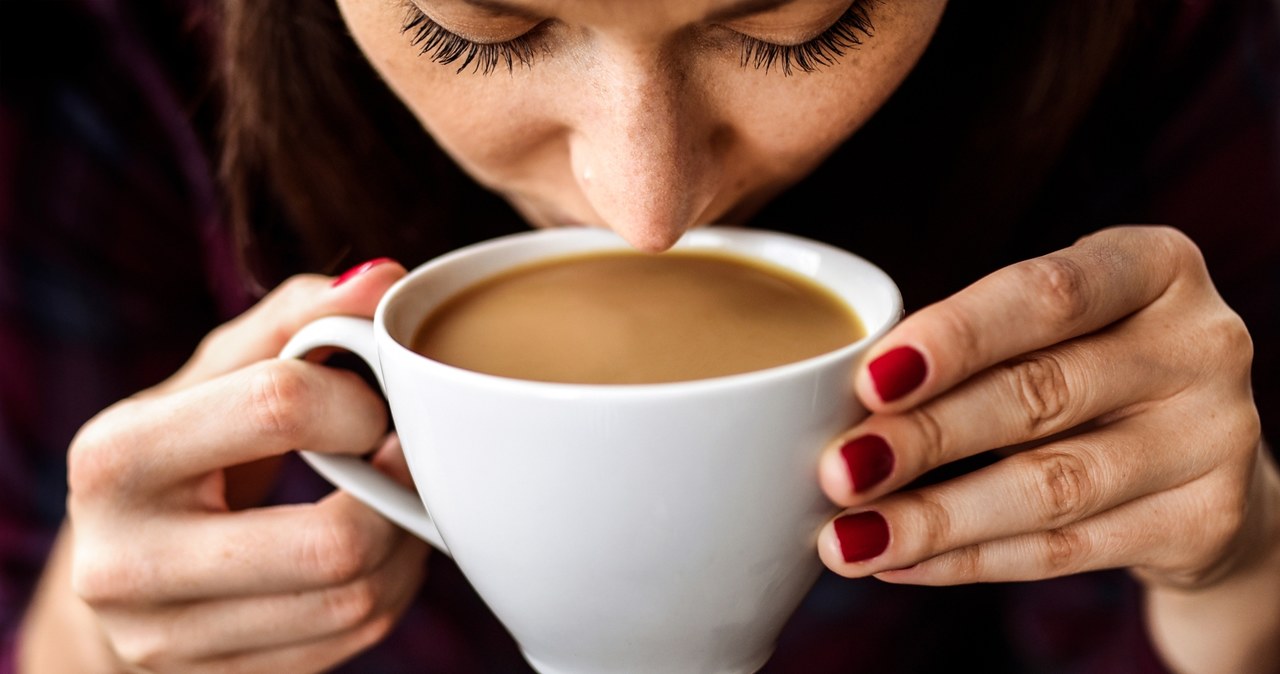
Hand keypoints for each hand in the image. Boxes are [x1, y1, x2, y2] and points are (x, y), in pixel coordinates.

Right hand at [57, 260, 429, 672]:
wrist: (124, 572)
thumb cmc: (186, 452)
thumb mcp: (217, 373)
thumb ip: (296, 320)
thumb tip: (386, 279)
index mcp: (117, 457)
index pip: (281, 406)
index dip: (361, 399)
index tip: (374, 402)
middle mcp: (125, 563)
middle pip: (332, 542)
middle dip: (397, 492)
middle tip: (405, 456)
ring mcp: (167, 641)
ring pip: (353, 603)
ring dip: (406, 545)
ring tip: (398, 499)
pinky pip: (350, 642)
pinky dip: (390, 589)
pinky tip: (379, 550)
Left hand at [814, 226, 1279, 667]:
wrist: (1202, 458)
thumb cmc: (1088, 364)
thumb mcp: (1054, 325)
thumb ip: (975, 343)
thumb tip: (838, 402)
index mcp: (1155, 266)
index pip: (1047, 295)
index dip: (955, 337)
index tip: (868, 380)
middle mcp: (1201, 343)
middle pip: (1041, 394)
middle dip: (925, 438)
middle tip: (838, 471)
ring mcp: (1215, 437)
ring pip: (1051, 488)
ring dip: (935, 517)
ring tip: (850, 538)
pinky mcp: (1205, 521)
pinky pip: (1067, 550)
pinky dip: (970, 561)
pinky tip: (901, 562)